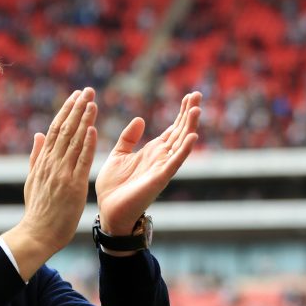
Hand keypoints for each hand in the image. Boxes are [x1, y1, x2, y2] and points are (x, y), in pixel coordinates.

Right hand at [2, 87, 97, 279]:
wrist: (37, 234)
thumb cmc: (38, 211)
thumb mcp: (33, 180)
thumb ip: (36, 156)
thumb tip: (38, 134)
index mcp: (43, 162)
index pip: (55, 129)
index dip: (66, 111)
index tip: (76, 96)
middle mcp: (52, 164)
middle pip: (65, 130)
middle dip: (77, 108)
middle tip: (88, 90)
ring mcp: (62, 174)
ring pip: (74, 141)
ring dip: (84, 120)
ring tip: (92, 101)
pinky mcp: (73, 186)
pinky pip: (81, 162)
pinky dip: (86, 144)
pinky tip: (92, 129)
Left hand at [95, 91, 201, 235]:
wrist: (108, 210)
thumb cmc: (113, 186)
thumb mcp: (118, 155)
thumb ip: (128, 138)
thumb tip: (140, 119)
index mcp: (152, 152)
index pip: (171, 129)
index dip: (181, 113)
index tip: (189, 96)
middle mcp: (161, 158)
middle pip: (179, 132)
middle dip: (188, 114)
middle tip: (197, 94)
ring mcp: (162, 168)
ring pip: (180, 144)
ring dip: (189, 127)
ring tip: (197, 110)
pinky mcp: (158, 179)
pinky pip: (174, 163)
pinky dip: (183, 150)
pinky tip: (192, 137)